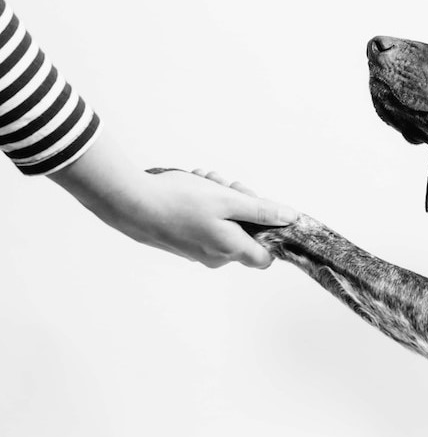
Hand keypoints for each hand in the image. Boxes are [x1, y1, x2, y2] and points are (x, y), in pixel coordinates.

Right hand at [138, 168, 297, 267]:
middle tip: (227, 183)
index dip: (270, 232)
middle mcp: (215, 257)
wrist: (129, 204)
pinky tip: (194, 185)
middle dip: (241, 203)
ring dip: (221, 198)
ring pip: (224, 222)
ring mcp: (197, 251)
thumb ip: (262, 211)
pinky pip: (205, 222)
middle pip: (245, 232)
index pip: (267, 256)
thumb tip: (290, 219)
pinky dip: (204, 203)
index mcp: (230, 250)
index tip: (262, 209)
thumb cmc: (177, 201)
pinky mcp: (183, 241)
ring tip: (205, 179)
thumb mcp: (228, 200)